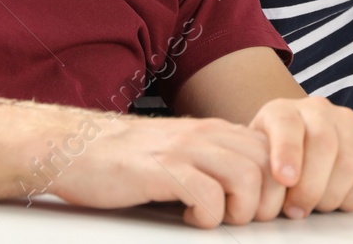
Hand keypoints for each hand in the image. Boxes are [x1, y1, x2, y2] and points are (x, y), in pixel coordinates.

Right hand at [46, 114, 285, 227]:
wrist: (75, 147)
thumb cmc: (127, 159)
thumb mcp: (181, 151)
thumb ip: (215, 161)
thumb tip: (254, 189)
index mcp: (214, 130)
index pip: (273, 152)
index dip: (277, 187)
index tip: (261, 212)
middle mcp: (204, 133)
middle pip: (269, 164)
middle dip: (265, 203)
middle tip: (240, 221)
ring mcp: (183, 148)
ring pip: (246, 176)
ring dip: (239, 210)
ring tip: (216, 219)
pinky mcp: (160, 169)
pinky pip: (207, 194)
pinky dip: (207, 216)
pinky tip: (188, 218)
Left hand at [250, 96, 352, 216]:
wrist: (301, 145)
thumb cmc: (274, 156)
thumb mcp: (258, 156)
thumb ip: (261, 168)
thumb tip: (266, 194)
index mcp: (284, 110)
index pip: (287, 124)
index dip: (287, 152)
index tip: (284, 179)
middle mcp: (317, 110)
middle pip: (323, 143)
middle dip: (311, 185)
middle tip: (296, 209)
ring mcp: (346, 124)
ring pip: (349, 161)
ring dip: (331, 194)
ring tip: (315, 206)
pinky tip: (337, 200)